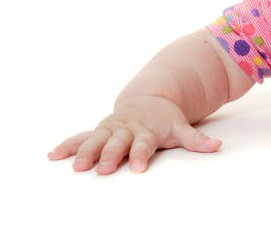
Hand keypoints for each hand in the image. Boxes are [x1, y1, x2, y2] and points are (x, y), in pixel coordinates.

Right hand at [47, 94, 220, 174]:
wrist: (149, 100)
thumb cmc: (164, 120)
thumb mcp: (181, 128)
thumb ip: (196, 140)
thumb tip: (217, 146)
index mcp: (146, 130)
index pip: (143, 144)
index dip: (140, 155)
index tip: (137, 168)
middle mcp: (126, 129)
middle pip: (117, 143)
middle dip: (109, 156)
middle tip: (101, 170)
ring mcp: (111, 129)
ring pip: (96, 140)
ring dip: (86, 152)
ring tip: (77, 166)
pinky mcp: (99, 130)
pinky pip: (81, 137)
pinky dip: (68, 145)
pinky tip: (53, 155)